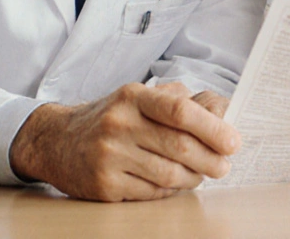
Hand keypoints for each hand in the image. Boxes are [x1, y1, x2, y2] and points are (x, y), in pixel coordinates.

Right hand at [9, 82, 239, 201]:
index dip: (212, 127)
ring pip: (168, 174)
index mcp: (133, 97)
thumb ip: (177, 100)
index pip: (179, 111)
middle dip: (211, 160)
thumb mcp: (138, 98)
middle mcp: (119, 124)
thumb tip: (221, 109)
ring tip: (202, 174)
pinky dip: (170, 190)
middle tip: (225, 165)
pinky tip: (175, 183)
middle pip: (179, 147)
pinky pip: (151, 192)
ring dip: (194, 178)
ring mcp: (109, 157)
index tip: (233, 142)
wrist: (56, 141)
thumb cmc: (109, 118)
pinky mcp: (104, 186)